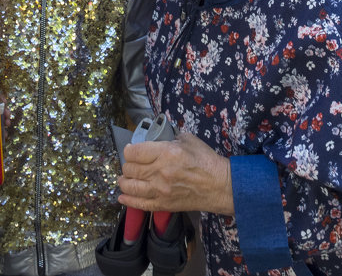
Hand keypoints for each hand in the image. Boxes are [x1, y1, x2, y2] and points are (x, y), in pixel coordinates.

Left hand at [118, 131, 233, 215]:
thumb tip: (157, 138)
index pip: (134, 152)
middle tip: (130, 164)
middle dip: (127, 165)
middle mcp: (160, 172)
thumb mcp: (188, 139)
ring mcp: (160, 190)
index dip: (129, 150)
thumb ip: (170, 137)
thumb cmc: (206, 160)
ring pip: (131, 187)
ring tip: (124, 179)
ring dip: (124, 181)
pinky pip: (140, 204)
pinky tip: (122, 197)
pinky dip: (128, 201)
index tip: (130, 150)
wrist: (219, 186)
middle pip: (130, 169)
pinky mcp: (163, 204)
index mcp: (166, 153)